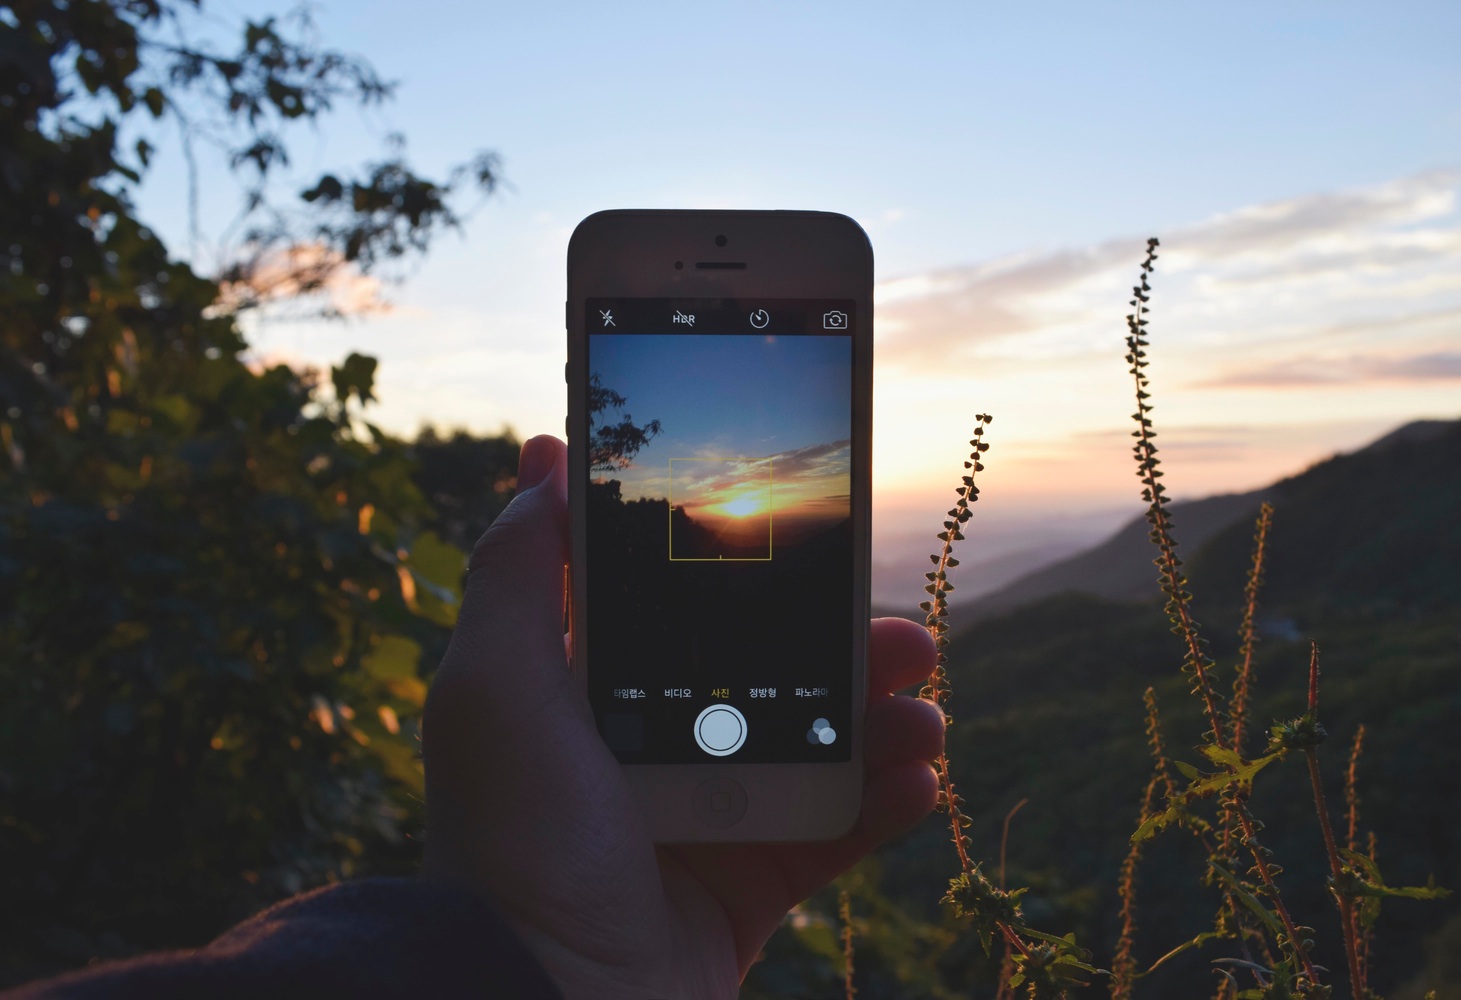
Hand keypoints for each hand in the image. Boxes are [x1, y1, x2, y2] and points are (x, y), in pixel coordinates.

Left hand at [421, 434, 942, 998]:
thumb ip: (519, 577)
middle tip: (901, 633)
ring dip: (885, 722)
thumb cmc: (514, 844)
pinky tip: (918, 783)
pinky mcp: (751, 883)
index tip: (811, 527)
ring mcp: (709, 814)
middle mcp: (655, 744)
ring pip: (819, 744)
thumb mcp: (493, 692)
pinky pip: (838, 832)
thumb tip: (545, 467)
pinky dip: (887, 805)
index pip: (682, 607)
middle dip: (844, 646)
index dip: (745, 567)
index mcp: (597, 693)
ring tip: (922, 715)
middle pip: (772, 670)